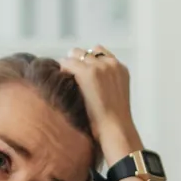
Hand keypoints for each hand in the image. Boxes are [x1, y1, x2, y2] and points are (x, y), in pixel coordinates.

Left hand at [59, 46, 141, 165]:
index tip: (81, 73)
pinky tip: (60, 80)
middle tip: (70, 76)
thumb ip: (107, 83)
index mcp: (121, 68)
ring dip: (69, 64)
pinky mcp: (87, 73)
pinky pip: (67, 62)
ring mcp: (99, 67)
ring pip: (76, 53)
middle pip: (87, 52)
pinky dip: (62, 69)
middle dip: (77, 61)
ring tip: (64, 78)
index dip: (88, 62)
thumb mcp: (115, 96)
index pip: (100, 53)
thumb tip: (89, 82)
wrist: (115, 129)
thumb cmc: (113, 121)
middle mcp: (111, 64)